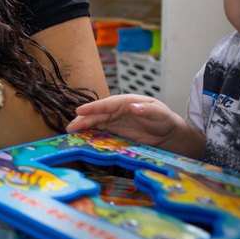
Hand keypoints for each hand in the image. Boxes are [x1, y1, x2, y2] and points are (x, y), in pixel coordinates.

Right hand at [66, 94, 183, 146]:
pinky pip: (100, 131)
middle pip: (98, 114)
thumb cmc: (165, 120)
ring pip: (96, 122)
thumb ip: (146, 110)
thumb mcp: (159, 113)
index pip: (107, 104)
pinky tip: (81, 137)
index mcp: (126, 102)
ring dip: (83, 126)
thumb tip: (132, 106)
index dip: (93, 107)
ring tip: (71, 131)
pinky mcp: (115, 131)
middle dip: (83, 119)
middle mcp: (117, 110)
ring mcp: (115, 120)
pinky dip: (90, 133)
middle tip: (71, 126)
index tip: (80, 111)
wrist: (168, 134)